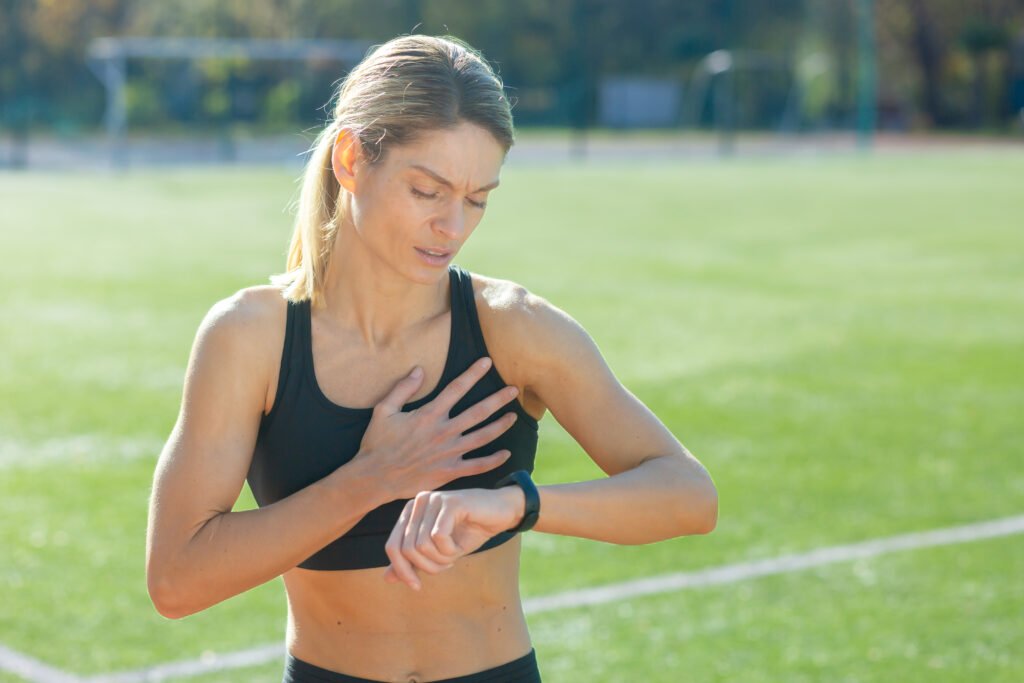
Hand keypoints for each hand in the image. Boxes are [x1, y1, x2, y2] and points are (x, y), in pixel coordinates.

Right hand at [350, 357, 520, 501]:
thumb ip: (402, 389)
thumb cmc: (377, 443)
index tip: (487, 362)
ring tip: (514, 416)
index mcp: (429, 415)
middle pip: (478, 411)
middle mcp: (443, 431)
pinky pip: (477, 466)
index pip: (457, 388)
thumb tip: (419, 370)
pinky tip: (506, 453)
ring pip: (482, 437)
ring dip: (500, 426)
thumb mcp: (384, 410)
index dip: (473, 373)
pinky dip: (493, 460)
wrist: (374, 477)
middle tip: (513, 390)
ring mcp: (448, 453)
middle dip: (498, 399)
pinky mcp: (449, 472)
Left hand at [382, 486, 525, 589]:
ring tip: (454, 555)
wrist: (501, 513)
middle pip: (406, 548)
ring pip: (422, 546)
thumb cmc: (469, 531)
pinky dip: (450, 550)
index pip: (392, 546)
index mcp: (410, 512)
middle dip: (427, 567)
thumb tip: (386, 579)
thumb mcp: (439, 552)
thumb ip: (413, 562)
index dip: (402, 570)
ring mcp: (433, 499)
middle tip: (446, 566)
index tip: (416, 586)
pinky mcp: (449, 502)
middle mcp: (418, 502)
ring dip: (441, 559)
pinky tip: (460, 547)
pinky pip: (439, 538)